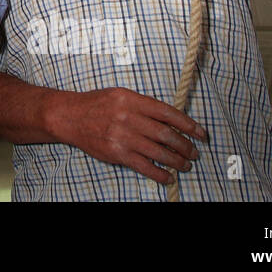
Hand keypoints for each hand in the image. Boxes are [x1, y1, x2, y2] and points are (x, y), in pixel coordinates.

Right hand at [54, 87, 206, 184]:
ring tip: (185, 165)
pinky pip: (144, 166)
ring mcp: (122, 136)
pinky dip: (159, 173)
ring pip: (158, 152)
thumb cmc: (97, 104)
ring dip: (176, 161)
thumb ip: (144, 105)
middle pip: (166, 134)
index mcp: (132, 100)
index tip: (201, 133)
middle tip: (194, 153)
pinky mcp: (117, 153)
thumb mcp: (121, 95)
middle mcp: (128, 117)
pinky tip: (168, 176)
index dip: (188, 124)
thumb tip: (171, 120)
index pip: (168, 113)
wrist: (70, 116)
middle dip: (185, 146)